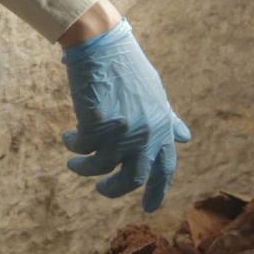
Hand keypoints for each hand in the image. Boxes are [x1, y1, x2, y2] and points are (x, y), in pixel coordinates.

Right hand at [61, 18, 190, 211]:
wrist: (102, 44)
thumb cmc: (127, 67)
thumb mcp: (155, 95)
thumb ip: (167, 120)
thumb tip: (184, 138)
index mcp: (161, 126)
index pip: (164, 168)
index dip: (157, 191)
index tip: (150, 208)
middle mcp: (146, 132)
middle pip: (132, 179)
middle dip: (114, 190)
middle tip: (101, 190)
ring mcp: (122, 130)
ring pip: (101, 168)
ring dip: (85, 169)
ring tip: (74, 164)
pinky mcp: (98, 125)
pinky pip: (82, 148)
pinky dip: (74, 146)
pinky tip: (69, 137)